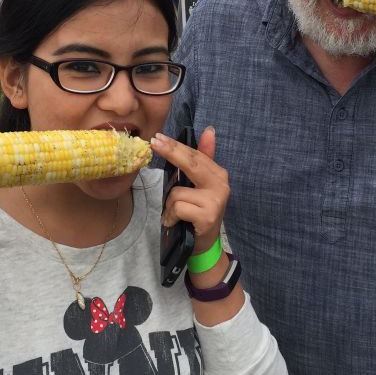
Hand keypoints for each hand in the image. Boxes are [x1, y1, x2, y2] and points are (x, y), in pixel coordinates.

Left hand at [151, 128, 229, 253]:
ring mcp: (215, 200)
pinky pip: (178, 208)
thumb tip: (209, 130)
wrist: (204, 244)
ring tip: (175, 214)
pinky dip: (171, 216)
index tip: (159, 138)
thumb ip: (203, 158)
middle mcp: (221, 184)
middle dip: (171, 153)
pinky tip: (175, 222)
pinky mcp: (207, 216)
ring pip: (177, 192)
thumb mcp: (200, 184)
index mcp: (218, 174)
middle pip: (191, 164)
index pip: (195, 155)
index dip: (176, 146)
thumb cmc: (199, 211)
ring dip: (169, 205)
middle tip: (154, 143)